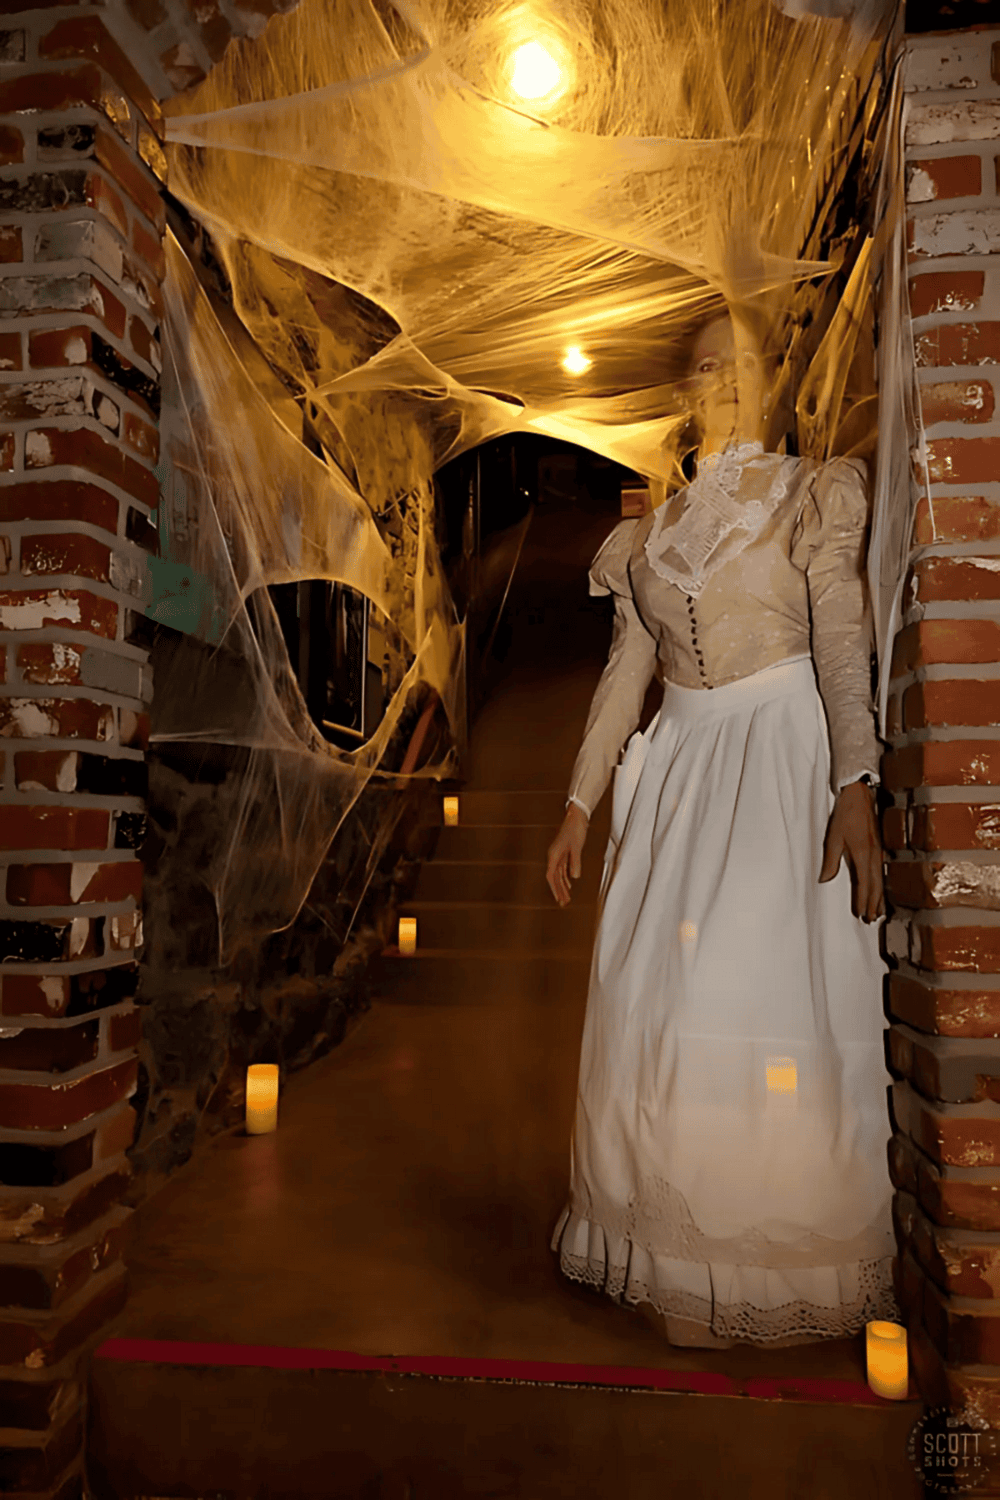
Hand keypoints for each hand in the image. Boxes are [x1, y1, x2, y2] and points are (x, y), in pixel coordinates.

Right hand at [547, 804, 588, 906]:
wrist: (577, 816)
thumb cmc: (575, 829)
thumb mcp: (576, 846)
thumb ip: (575, 862)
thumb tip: (574, 877)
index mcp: (554, 855)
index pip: (551, 876)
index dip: (555, 888)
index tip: (559, 899)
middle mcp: (554, 856)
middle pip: (554, 877)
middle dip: (559, 891)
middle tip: (563, 903)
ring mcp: (559, 854)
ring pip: (559, 874)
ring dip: (562, 886)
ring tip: (566, 898)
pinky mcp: (564, 852)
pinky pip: (563, 868)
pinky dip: (565, 877)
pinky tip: (569, 883)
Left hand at [818, 780, 884, 923]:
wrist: (859, 795)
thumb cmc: (845, 815)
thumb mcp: (833, 838)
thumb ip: (830, 860)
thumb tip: (824, 880)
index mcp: (863, 855)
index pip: (863, 885)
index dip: (862, 901)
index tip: (861, 915)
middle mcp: (874, 856)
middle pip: (875, 886)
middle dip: (874, 904)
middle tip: (871, 920)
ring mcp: (878, 851)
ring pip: (881, 880)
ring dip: (880, 897)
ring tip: (879, 911)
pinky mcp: (879, 847)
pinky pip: (881, 871)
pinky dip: (882, 884)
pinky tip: (881, 889)